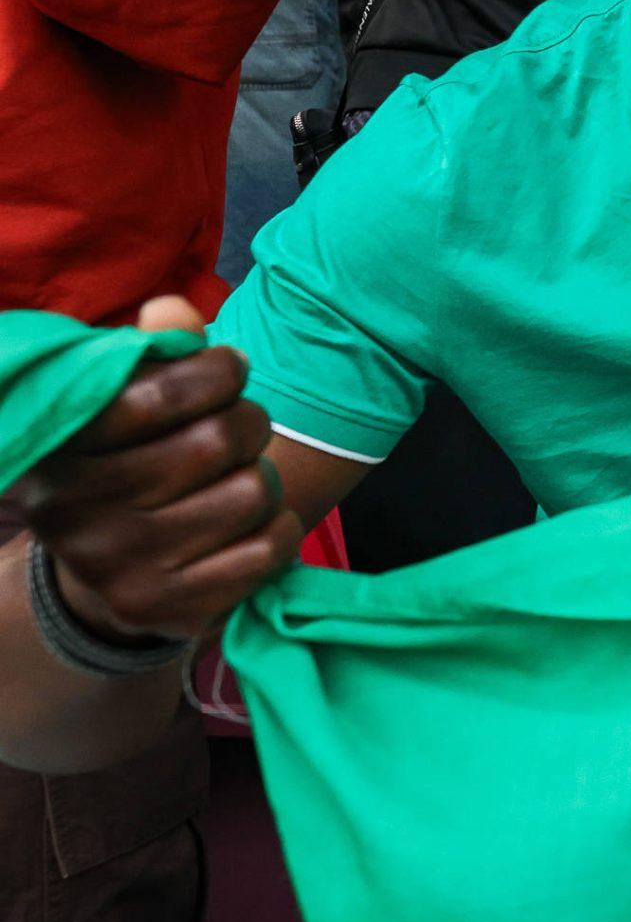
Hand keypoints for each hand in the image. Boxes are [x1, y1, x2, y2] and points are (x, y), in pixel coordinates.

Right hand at [11, 300, 300, 644]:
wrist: (105, 578)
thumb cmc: (131, 465)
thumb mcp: (125, 406)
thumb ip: (152, 353)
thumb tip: (173, 310)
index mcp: (59, 448)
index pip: (156, 391)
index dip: (215, 371)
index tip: (229, 369)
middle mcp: (75, 512)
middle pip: (218, 439)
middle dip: (250, 423)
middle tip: (241, 429)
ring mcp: (118, 568)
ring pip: (251, 493)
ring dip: (264, 480)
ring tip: (239, 481)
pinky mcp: (165, 611)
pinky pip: (268, 551)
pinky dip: (279, 530)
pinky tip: (252, 527)